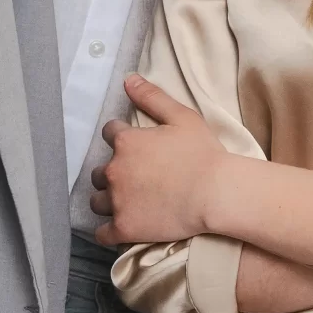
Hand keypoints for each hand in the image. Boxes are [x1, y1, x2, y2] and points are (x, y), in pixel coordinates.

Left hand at [91, 75, 229, 245]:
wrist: (216, 194)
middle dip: (112, 173)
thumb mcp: (182, 117)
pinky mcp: (124, 228)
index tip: (137, 148)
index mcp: (126, 142)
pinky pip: (102, 233)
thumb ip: (152, 97)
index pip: (109, 134)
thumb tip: (128, 80)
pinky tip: (120, 227)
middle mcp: (114, 170)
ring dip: (108, 201)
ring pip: (97, 201)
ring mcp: (117, 202)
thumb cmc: (203, 154)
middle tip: (135, 179)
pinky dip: (108, 231)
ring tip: (127, 203)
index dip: (122, 139)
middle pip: (98, 171)